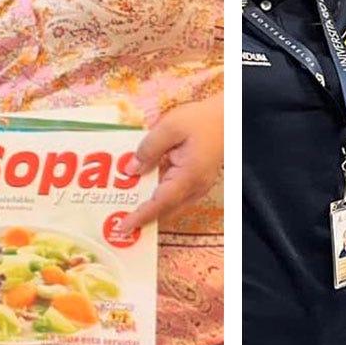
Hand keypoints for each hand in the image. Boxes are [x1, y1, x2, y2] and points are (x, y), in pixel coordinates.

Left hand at [116, 94, 221, 234]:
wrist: (227, 117)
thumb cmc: (202, 120)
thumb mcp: (170, 126)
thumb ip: (148, 149)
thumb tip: (130, 170)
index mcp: (189, 177)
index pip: (160, 203)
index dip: (140, 216)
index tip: (123, 227)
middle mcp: (195, 188)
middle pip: (165, 211)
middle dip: (142, 219)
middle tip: (117, 222)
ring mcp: (198, 187)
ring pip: (170, 207)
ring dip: (150, 210)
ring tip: (126, 209)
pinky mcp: (197, 182)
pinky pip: (175, 198)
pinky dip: (158, 200)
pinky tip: (143, 191)